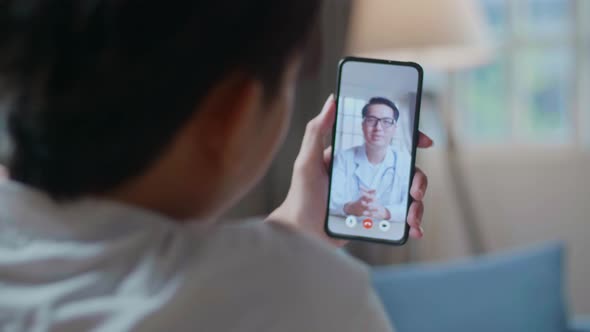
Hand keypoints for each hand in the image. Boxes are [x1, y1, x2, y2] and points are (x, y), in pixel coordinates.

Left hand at [268, 95, 432, 245]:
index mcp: (357, 159)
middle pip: (404, 171)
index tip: (423, 142)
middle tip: (415, 190)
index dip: (410, 141)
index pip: (388, 145)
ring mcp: (374, 198)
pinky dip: (411, 224)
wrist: (301, 233)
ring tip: (412, 217)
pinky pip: (399, 219)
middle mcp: (369, 176)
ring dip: (418, 205)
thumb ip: (317, 130)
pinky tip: (413, 230)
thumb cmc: (301, 196)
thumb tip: (332, 99)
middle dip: (418, 179)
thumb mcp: (307, 161)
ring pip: (406, 196)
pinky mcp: (375, 219)